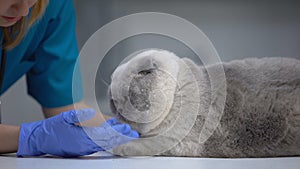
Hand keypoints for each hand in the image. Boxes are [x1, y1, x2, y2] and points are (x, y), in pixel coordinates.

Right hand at [17, 108, 138, 156]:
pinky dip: (107, 142)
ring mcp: (84, 148)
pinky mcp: (81, 148)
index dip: (117, 132)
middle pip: (107, 141)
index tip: (127, 129)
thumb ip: (77, 116)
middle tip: (133, 133)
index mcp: (82, 137)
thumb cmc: (51, 129)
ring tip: (126, 135)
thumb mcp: (63, 119)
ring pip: (104, 144)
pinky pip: (98, 146)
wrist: (40, 140)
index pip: (105, 135)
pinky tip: (112, 139)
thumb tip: (90, 112)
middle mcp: (85, 145)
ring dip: (116, 140)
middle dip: (121, 137)